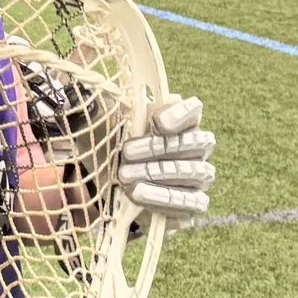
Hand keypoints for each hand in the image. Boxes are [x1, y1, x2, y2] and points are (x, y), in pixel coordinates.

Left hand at [118, 97, 215, 223]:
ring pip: (195, 172)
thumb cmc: (109, 149)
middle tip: (126, 154)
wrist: (99, 186)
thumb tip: (146, 95)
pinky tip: (142, 198)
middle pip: (196, 142)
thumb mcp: (107, 125)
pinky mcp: (192, 203)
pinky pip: (192, 202)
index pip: (193, 110)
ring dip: (160, 175)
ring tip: (128, 182)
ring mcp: (198, 176)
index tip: (158, 123)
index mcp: (178, 122)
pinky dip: (167, 201)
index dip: (181, 114)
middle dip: (159, 148)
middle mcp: (195, 148)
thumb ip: (123, 110)